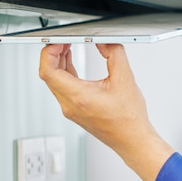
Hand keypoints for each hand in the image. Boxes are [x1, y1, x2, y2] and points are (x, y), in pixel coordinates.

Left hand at [39, 43, 173, 180]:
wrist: (132, 139)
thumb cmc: (129, 119)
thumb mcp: (125, 79)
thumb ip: (114, 54)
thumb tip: (104, 42)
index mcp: (78, 97)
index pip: (48, 71)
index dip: (49, 52)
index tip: (59, 42)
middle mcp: (70, 105)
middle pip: (49, 74)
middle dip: (54, 53)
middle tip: (64, 40)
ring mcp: (70, 109)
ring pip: (54, 81)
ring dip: (58, 62)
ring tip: (67, 47)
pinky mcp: (75, 111)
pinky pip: (62, 88)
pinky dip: (64, 73)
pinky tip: (71, 64)